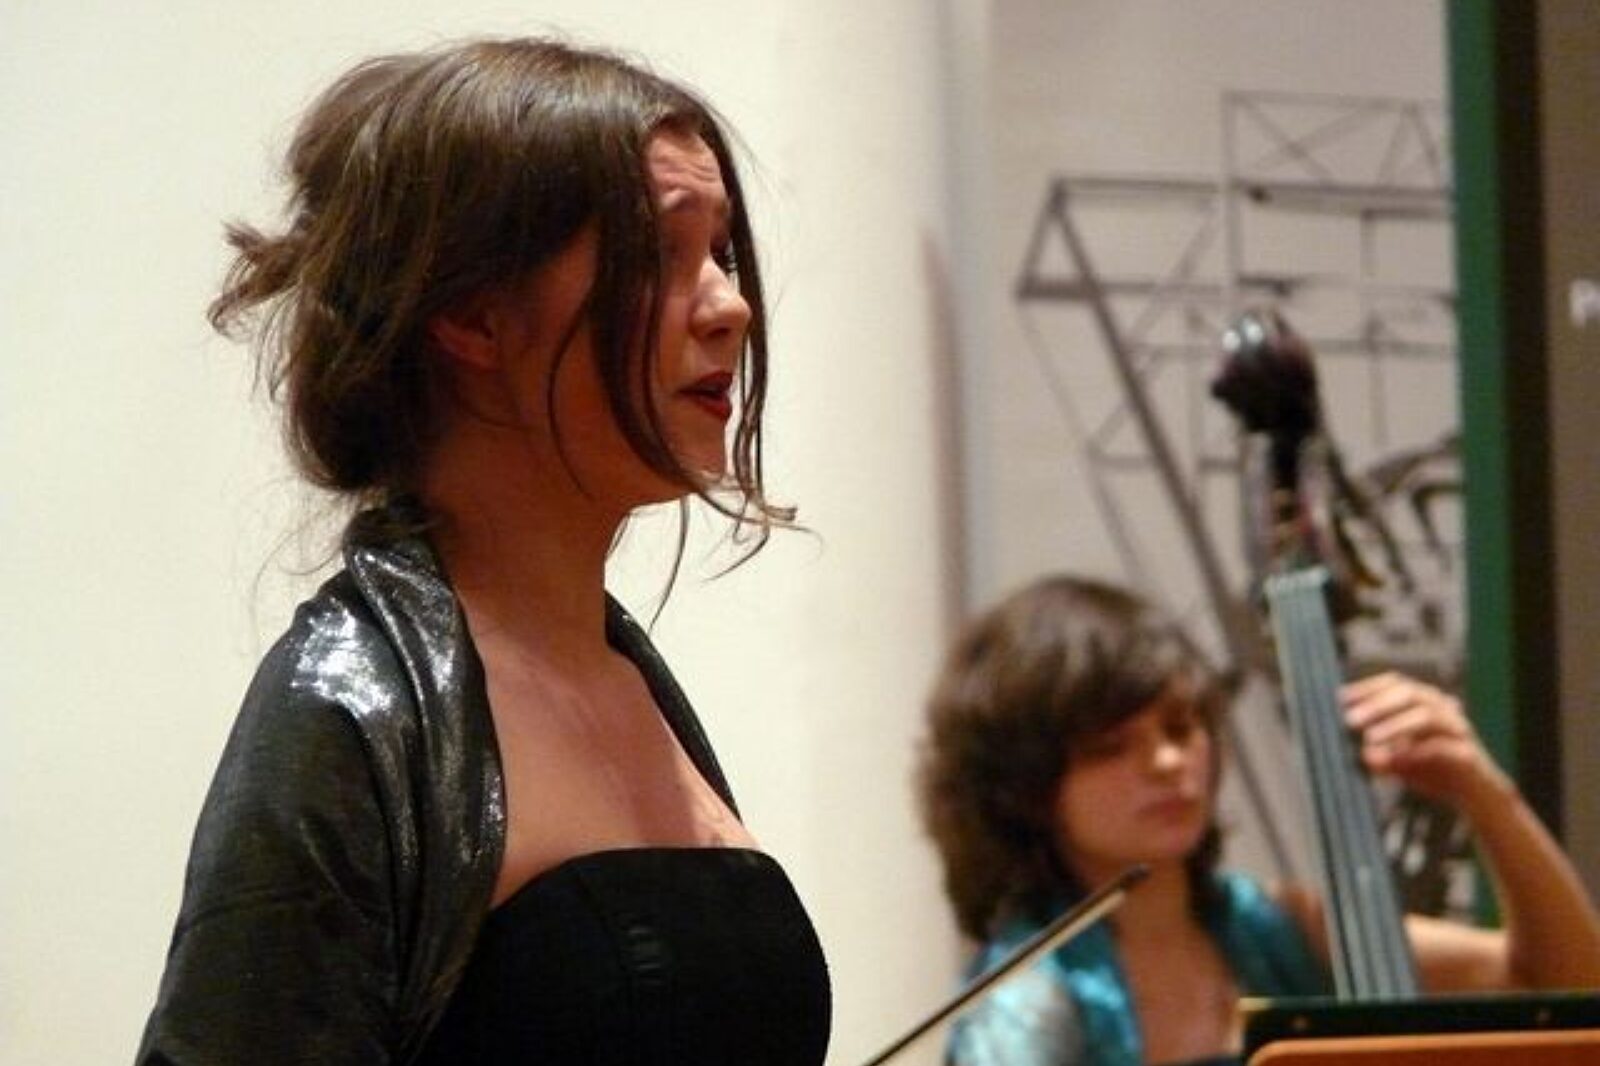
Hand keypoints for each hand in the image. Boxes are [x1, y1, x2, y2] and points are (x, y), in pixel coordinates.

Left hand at [1341, 671, 1511, 811]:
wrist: (1475, 797)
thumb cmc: (1434, 773)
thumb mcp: (1397, 764)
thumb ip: (1379, 757)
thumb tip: (1361, 754)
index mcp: (1425, 704)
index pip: (1395, 683)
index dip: (1368, 687)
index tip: (1340, 697)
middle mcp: (1444, 710)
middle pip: (1410, 693)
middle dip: (1378, 704)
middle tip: (1350, 720)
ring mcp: (1458, 729)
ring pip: (1427, 715)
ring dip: (1395, 725)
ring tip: (1369, 739)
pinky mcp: (1468, 753)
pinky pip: (1444, 746)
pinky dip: (1418, 751)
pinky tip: (1398, 760)